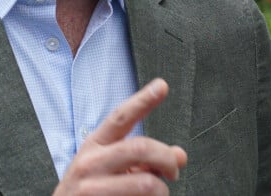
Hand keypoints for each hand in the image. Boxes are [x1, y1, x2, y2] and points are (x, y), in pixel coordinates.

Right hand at [53, 78, 186, 195]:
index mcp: (95, 143)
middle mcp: (91, 162)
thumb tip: (180, 156)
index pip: (121, 116)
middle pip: (140, 148)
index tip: (162, 85)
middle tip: (173, 170)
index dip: (142, 100)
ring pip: (146, 183)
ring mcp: (92, 188)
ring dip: (161, 190)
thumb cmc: (90, 190)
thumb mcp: (111, 167)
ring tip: (157, 193)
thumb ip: (144, 159)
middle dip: (166, 158)